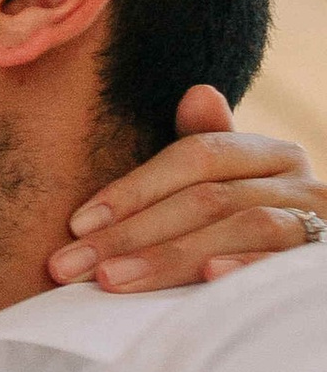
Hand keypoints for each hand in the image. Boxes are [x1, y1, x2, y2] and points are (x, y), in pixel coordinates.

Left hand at [47, 88, 324, 290]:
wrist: (310, 279)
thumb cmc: (256, 228)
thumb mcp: (230, 186)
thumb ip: (206, 149)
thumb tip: (197, 92)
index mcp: (270, 154)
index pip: (196, 157)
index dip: (133, 189)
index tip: (76, 224)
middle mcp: (298, 181)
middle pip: (207, 198)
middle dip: (131, 234)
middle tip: (70, 266)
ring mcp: (316, 221)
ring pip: (241, 227)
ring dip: (169, 256)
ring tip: (111, 279)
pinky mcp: (322, 264)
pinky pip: (284, 262)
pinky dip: (245, 265)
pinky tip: (205, 276)